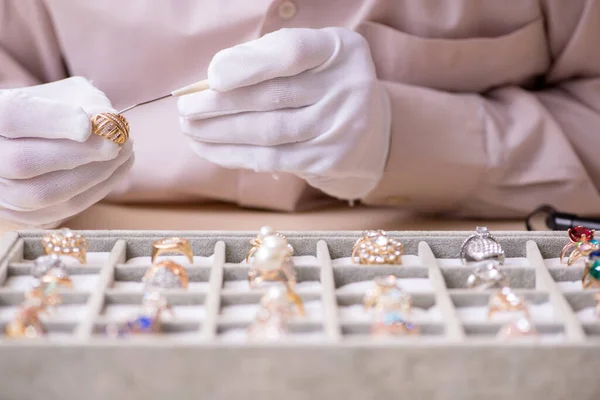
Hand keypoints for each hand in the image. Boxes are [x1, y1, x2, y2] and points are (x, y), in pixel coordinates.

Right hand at [0, 77, 133, 227]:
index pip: (12, 116)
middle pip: (23, 161)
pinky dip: (92, 193)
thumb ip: (89, 102)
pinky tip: (114, 172)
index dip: (53, 121)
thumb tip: (110, 121)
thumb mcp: (69, 94)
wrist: (38, 138)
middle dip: (81, 154)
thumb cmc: (56, 111)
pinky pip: (56, 212)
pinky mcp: (18, 215)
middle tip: (119, 142)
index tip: (90, 124)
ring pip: (41, 194)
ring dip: (93, 176)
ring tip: (124, 153)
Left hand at [178, 27, 390, 199]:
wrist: (369, 131)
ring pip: (269, 132)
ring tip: (189, 129)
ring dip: (221, 133)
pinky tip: (209, 149)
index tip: (212, 77)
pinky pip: (272, 159)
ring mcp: (342, 127)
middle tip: (185, 109)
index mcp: (340, 50)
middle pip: (273, 97)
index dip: (249, 64)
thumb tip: (212, 80)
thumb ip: (266, 59)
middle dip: (220, 104)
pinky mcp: (330, 159)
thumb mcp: (307, 59)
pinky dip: (235, 154)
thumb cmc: (322, 85)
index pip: (292, 52)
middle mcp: (348, 87)